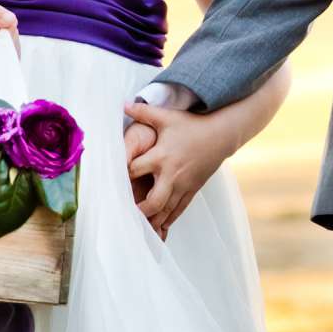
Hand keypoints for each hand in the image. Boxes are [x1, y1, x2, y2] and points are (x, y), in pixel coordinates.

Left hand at [123, 100, 233, 235]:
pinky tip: (159, 226)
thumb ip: (144, 112)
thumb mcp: (167, 117)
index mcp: (161, 156)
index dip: (122, 175)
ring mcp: (183, 184)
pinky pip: (179, 210)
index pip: (136, 169)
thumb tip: (123, 103)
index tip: (110, 182)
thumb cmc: (192, 125)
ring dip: (152, 219)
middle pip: (154, 200)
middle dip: (140, 210)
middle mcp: (172, 174)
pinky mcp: (192, 189)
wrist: (222, 135)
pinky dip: (168, 219)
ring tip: (139, 228)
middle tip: (126, 213)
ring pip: (166, 210)